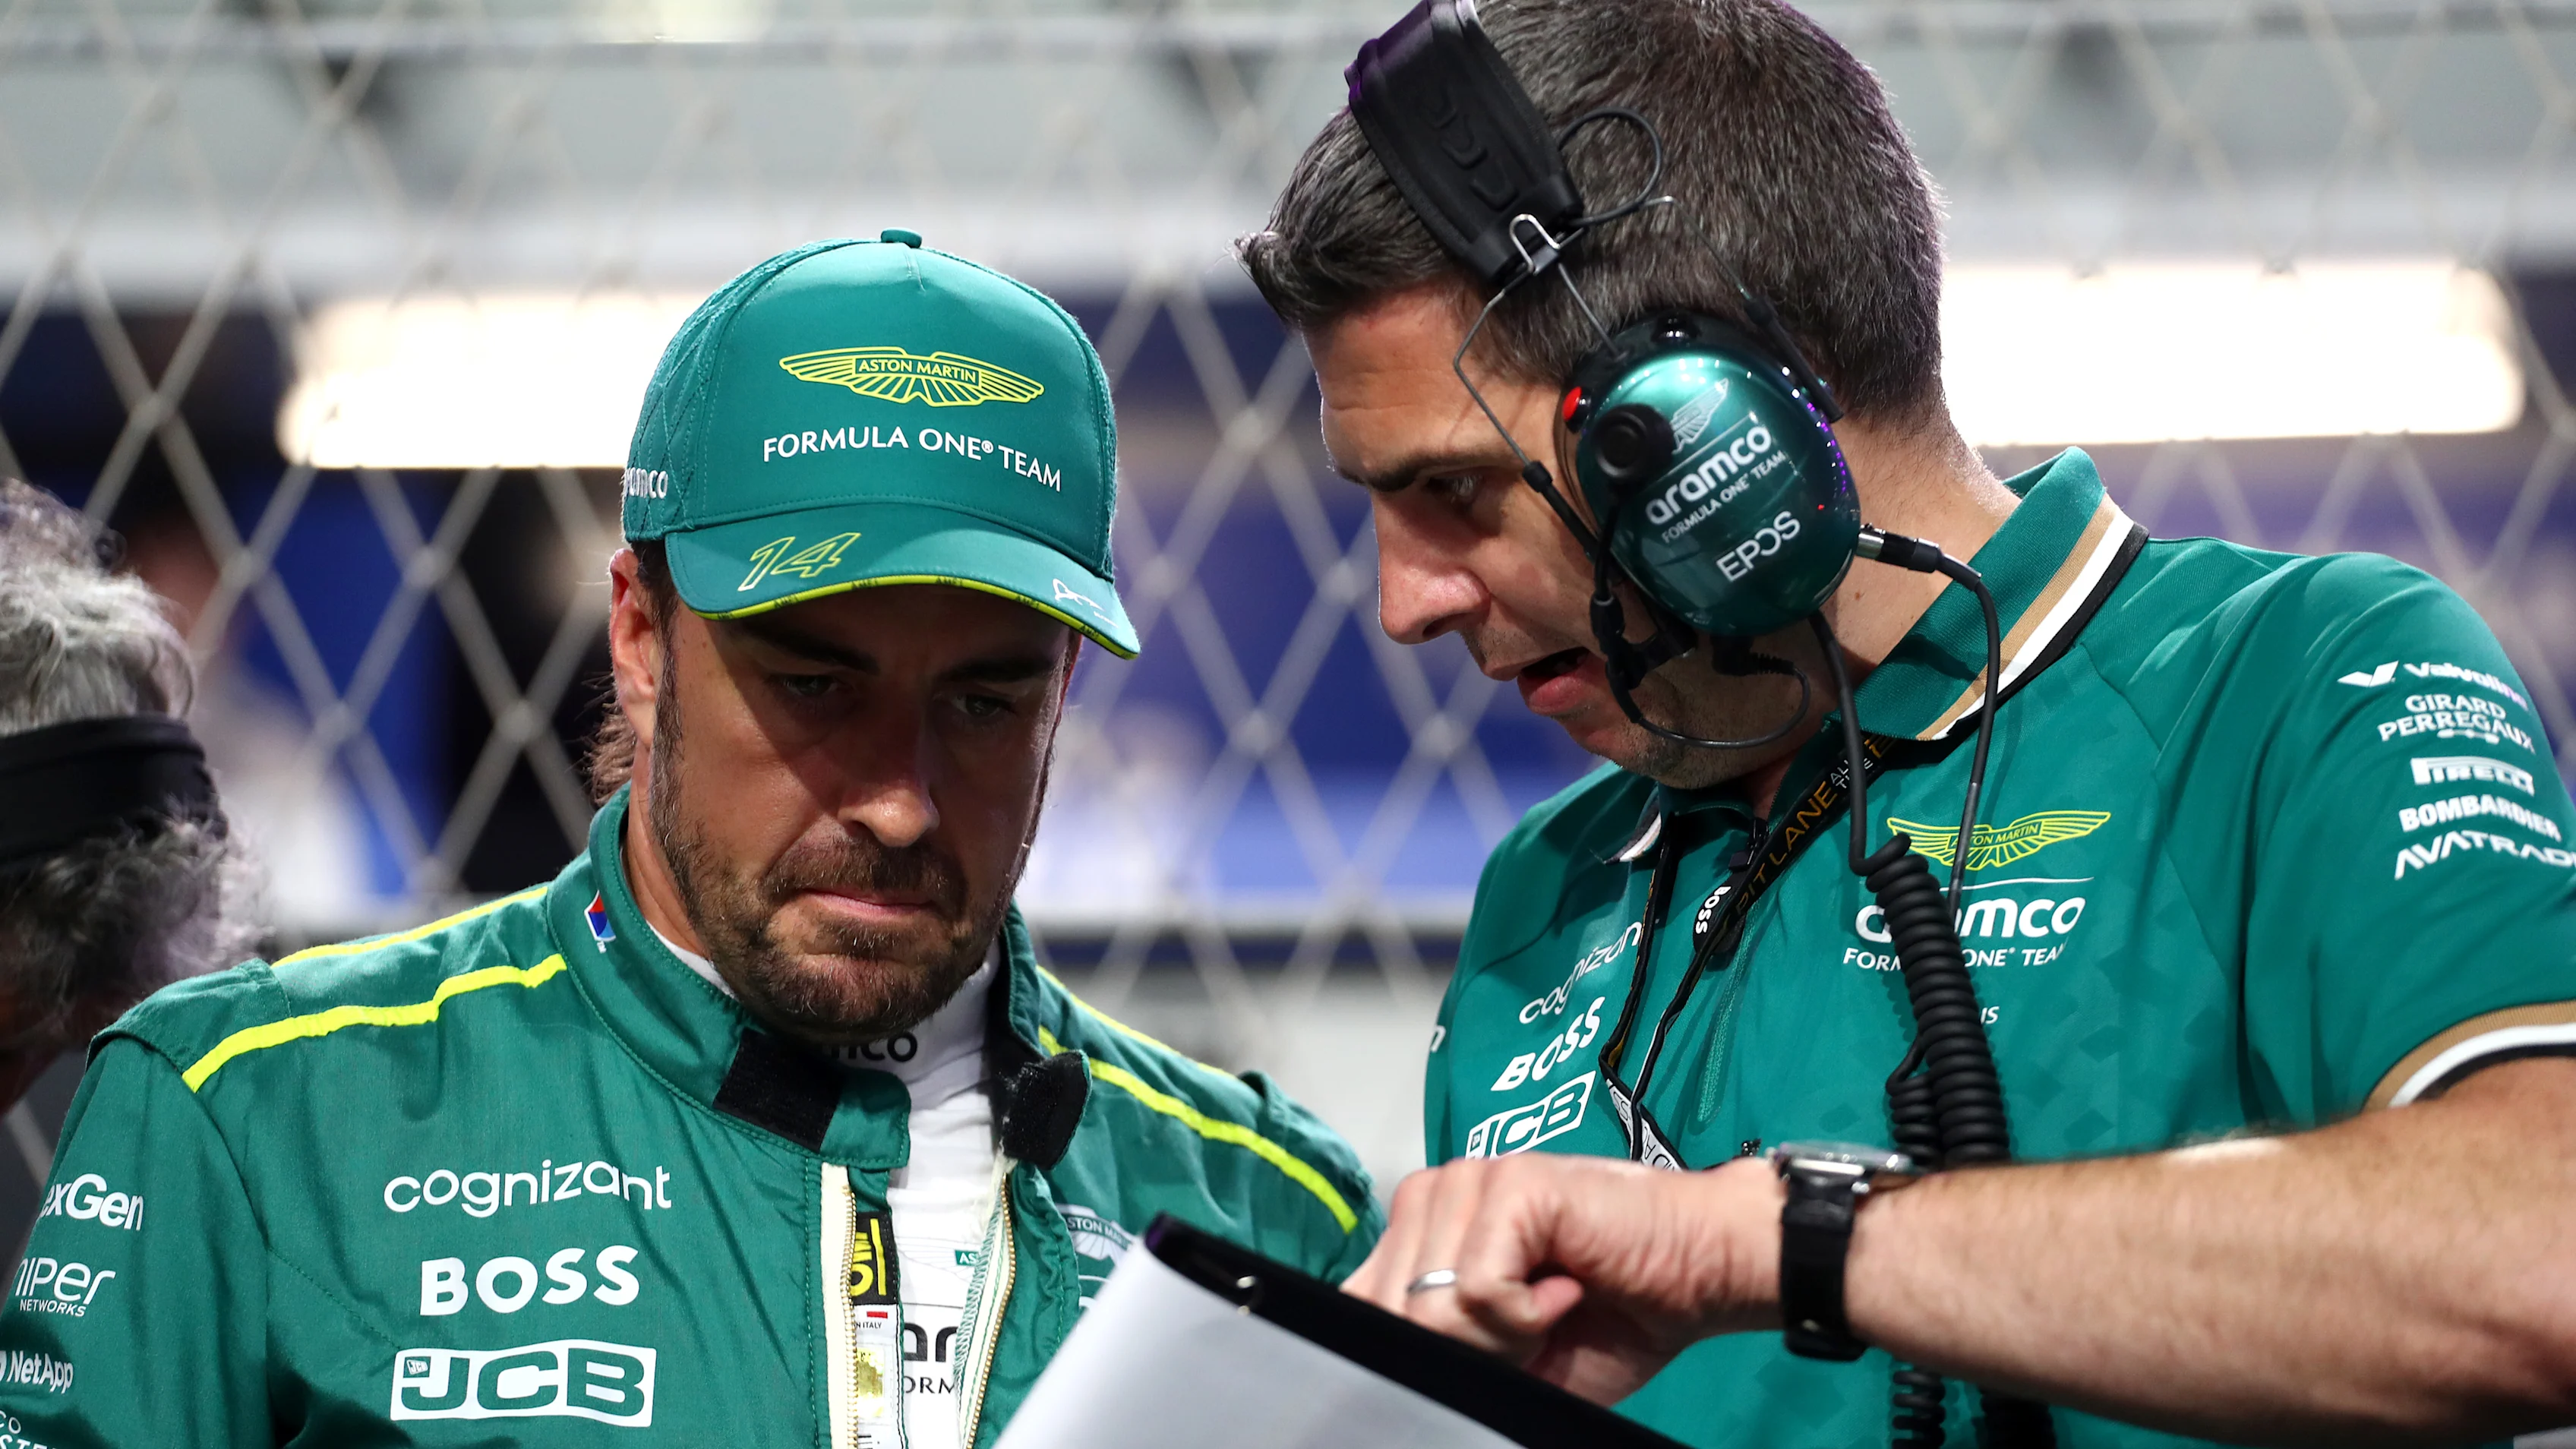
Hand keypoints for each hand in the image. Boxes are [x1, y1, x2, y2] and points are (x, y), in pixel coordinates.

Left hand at [1343, 1154, 1786, 1403]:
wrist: (1699, 1275)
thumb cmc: (1610, 1316)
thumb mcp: (1504, 1351)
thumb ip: (1434, 1345)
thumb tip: (1378, 1363)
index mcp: (1426, 1229)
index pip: (1359, 1303)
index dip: (1414, 1351)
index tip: (1494, 1351)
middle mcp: (1437, 1193)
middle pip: (1390, 1312)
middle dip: (1465, 1349)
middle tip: (1534, 1329)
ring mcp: (1471, 1180)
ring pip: (1429, 1305)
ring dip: (1500, 1335)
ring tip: (1554, 1305)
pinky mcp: (1511, 1184)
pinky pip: (1478, 1290)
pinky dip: (1526, 1316)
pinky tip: (1569, 1289)